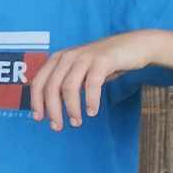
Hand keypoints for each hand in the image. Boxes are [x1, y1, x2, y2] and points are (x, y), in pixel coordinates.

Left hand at [30, 31, 152, 130]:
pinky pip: (92, 84)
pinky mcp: (102, 60)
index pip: (39, 82)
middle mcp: (68, 56)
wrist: (135, 45)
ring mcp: (84, 57)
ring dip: (71, 108)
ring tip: (76, 122)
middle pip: (52, 87)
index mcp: (58, 59)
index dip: (36, 102)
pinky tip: (92, 112)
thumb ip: (66, 84)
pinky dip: (90, 100)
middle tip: (57, 127)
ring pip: (69, 87)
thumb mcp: (80, 72)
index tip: (38, 119)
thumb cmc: (105, 63)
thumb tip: (51, 107)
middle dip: (53, 110)